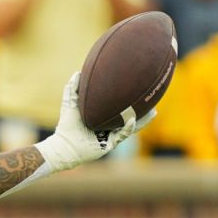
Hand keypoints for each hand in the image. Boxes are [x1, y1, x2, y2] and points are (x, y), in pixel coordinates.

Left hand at [35, 72, 155, 171]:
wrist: (63, 146)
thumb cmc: (67, 126)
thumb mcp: (70, 104)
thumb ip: (73, 89)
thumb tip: (78, 72)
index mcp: (103, 117)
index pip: (119, 107)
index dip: (128, 99)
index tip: (137, 87)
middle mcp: (110, 126)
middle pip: (130, 116)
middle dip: (142, 109)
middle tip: (152, 98)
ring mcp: (111, 136)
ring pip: (131, 127)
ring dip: (142, 120)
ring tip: (153, 111)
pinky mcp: (110, 145)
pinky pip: (121, 135)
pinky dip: (127, 128)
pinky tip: (132, 120)